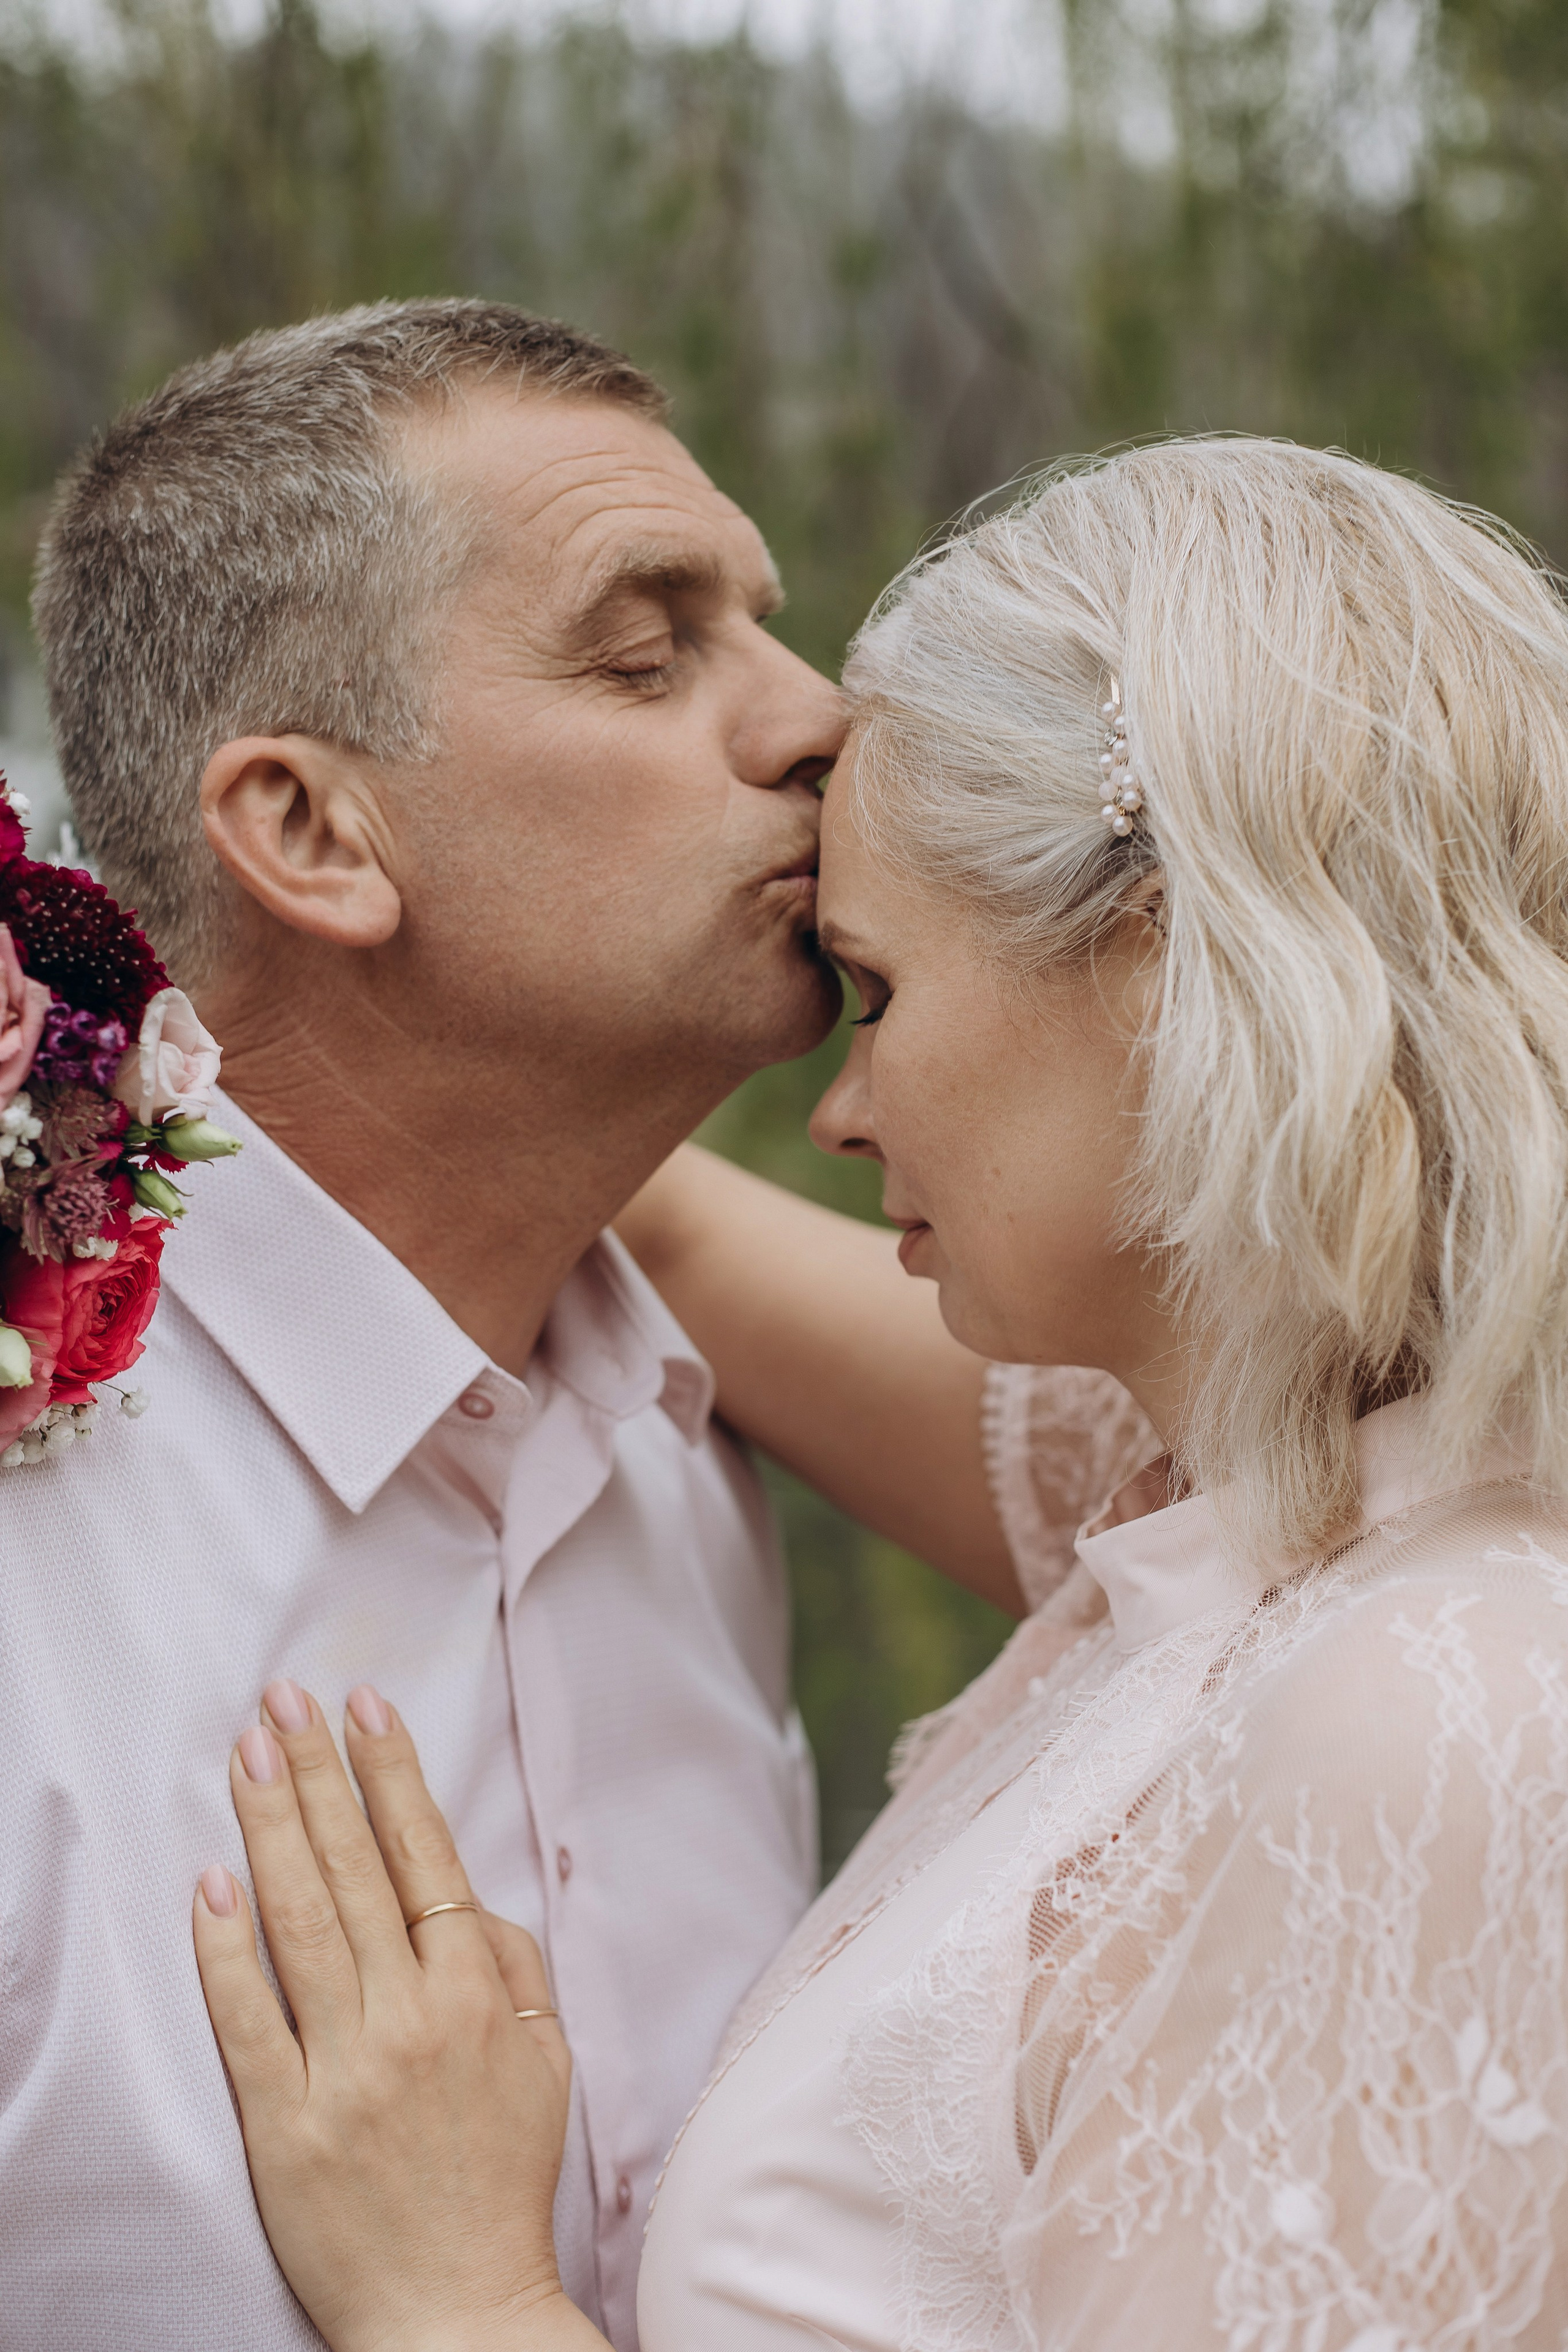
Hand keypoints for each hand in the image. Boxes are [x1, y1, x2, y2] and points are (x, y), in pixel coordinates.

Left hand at [193, 1680, 598, 2351]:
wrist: (457, 2314)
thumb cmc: (503, 2180)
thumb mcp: (546, 2062)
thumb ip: (514, 1967)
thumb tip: (465, 1898)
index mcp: (474, 1994)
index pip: (425, 1857)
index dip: (391, 1775)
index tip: (364, 1707)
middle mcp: (410, 2018)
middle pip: (353, 1870)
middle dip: (319, 1774)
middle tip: (284, 1702)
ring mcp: (342, 2069)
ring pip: (299, 1923)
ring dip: (272, 1827)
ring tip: (248, 1755)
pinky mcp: (283, 2124)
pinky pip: (246, 2021)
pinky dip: (225, 1950)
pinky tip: (211, 1884)